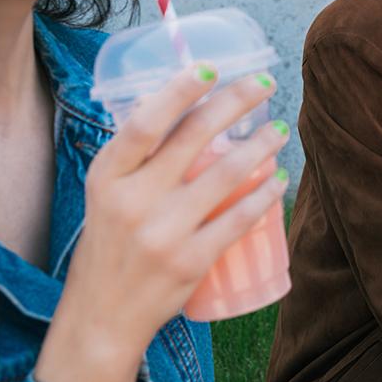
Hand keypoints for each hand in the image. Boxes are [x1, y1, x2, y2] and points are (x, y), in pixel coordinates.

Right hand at [34, 64, 289, 381]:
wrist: (102, 315)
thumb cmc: (110, 241)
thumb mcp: (105, 192)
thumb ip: (136, 154)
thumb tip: (177, 100)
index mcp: (107, 176)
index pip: (145, 122)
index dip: (180, 89)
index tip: (212, 67)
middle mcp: (132, 200)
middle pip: (195, 135)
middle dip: (238, 100)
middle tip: (266, 83)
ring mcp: (163, 232)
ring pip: (228, 174)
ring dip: (262, 145)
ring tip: (279, 130)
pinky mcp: (191, 260)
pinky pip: (240, 218)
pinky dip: (266, 193)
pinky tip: (279, 178)